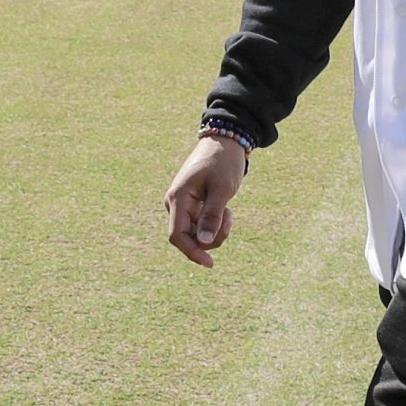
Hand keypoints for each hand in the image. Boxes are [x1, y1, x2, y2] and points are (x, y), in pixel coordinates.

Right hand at [163, 135, 246, 268]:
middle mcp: (176, 204)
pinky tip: (225, 209)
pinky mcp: (192, 207)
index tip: (211, 263)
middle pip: (189, 238)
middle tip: (229, 218)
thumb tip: (205, 242)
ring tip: (228, 211)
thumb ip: (212, 215)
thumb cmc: (223, 162)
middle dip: (212, 236)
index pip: (177, 236)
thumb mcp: (222, 188)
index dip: (192, 252)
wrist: (226, 142)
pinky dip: (216, 224)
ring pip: (197, 235)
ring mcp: (183, 206)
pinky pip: (202, 226)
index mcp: (178, 198)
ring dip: (216, 230)